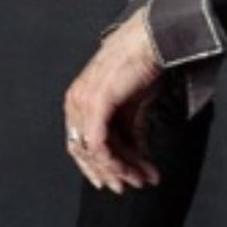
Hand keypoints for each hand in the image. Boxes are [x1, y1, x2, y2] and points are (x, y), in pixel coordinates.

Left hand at [63, 9, 163, 192]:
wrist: (150, 40)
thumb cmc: (142, 65)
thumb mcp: (134, 104)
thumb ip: (130, 129)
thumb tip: (138, 156)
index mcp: (80, 100)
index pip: (81, 144)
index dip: (100, 167)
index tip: (120, 182)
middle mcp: (76, 102)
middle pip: (85, 152)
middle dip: (111, 173)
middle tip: (133, 186)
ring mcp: (83, 103)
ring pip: (95, 152)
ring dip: (122, 170)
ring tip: (145, 178)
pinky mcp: (95, 104)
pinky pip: (100, 144)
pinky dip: (118, 162)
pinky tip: (139, 169)